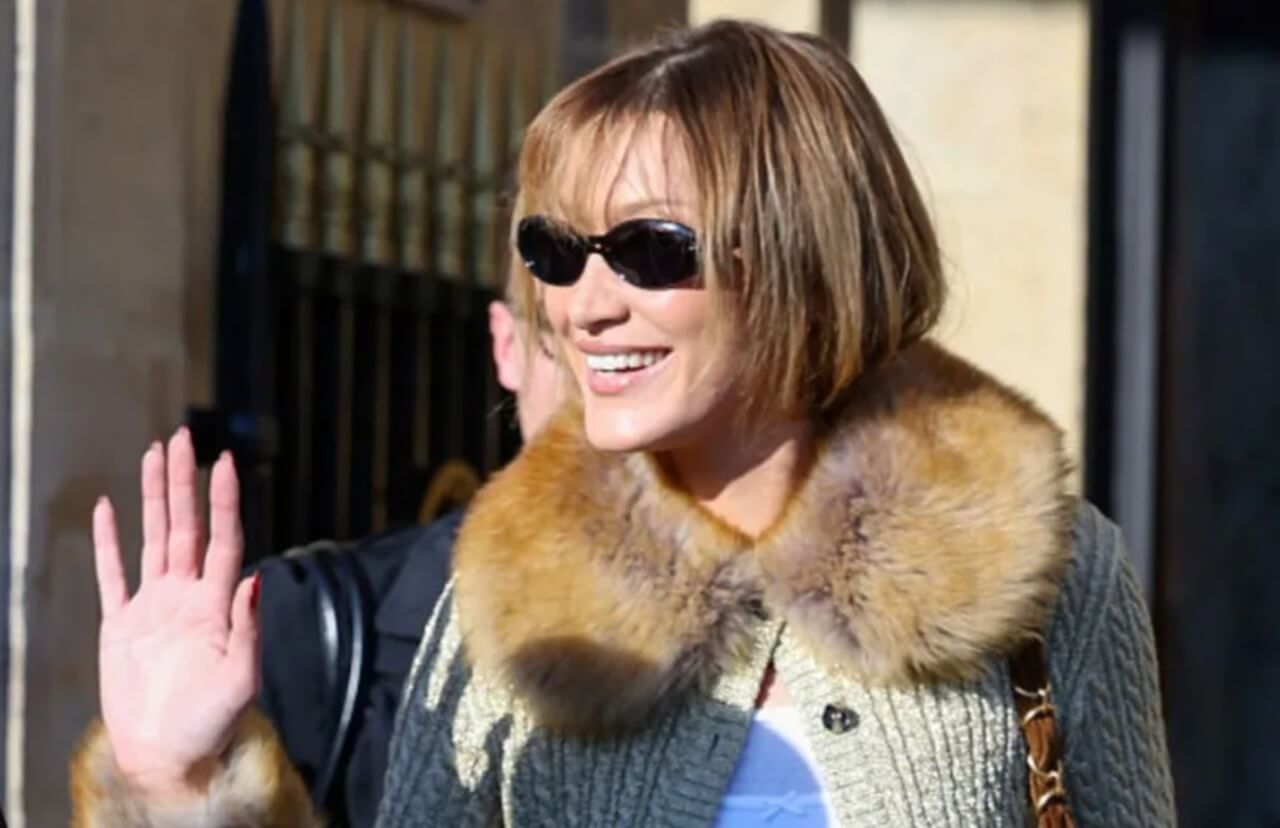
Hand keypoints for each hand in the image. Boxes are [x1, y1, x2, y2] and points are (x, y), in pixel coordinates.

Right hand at [93, 429, 259, 798]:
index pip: (223, 540)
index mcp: (218, 606)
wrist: (168, 758)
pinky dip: (108, 542)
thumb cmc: (211, 725)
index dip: (224, 502)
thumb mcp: (241, 681)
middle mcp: (187, 596)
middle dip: (184, 482)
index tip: (225, 462)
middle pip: (187, 526)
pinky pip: (112, 575)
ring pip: (154, 538)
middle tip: (184, 437)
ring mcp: (153, 607)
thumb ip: (249, 630)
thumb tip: (255, 579)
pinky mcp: (121, 625)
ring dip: (155, 498)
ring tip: (154, 455)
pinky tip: (108, 508)